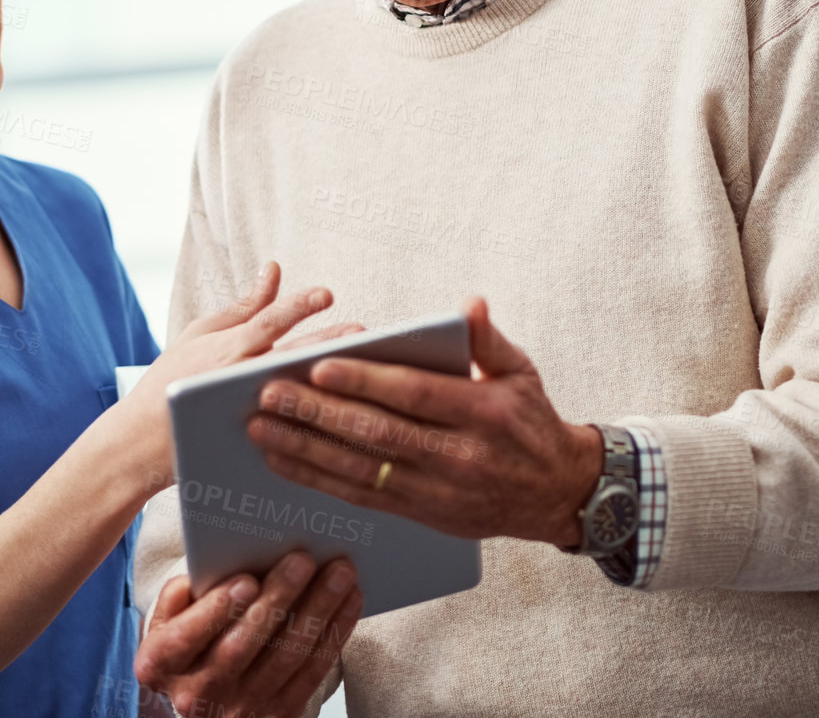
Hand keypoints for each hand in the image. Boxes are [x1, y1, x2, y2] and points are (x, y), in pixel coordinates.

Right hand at [122, 263, 353, 482]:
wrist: (140, 443)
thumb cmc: (170, 378)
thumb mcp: (201, 333)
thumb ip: (244, 305)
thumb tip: (274, 271)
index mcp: (229, 349)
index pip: (269, 322)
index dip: (298, 307)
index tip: (326, 294)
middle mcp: (243, 378)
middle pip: (294, 358)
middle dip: (331, 345)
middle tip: (364, 332)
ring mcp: (251, 411)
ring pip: (301, 394)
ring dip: (333, 380)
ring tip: (365, 366)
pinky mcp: (255, 440)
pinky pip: (292, 429)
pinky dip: (320, 419)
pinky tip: (348, 411)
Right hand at [135, 552, 361, 717]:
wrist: (207, 698)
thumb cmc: (190, 639)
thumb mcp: (166, 621)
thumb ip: (178, 597)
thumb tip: (208, 574)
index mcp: (160, 664)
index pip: (186, 637)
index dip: (217, 610)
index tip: (247, 579)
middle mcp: (196, 695)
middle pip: (242, 645)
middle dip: (277, 599)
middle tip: (303, 560)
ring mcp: (239, 711)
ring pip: (285, 657)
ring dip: (318, 611)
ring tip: (339, 572)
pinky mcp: (277, 716)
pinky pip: (312, 673)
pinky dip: (334, 634)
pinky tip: (350, 600)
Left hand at [246, 296, 601, 546]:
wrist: (558, 492)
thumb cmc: (530, 421)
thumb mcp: (520, 371)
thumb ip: (487, 338)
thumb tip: (468, 305)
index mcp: (483, 411)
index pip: (413, 393)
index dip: (364, 381)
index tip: (318, 365)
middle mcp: (459, 454)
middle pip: (377, 433)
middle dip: (318, 414)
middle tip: (269, 394)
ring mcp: (439, 490)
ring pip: (361, 470)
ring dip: (305, 451)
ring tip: (261, 429)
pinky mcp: (424, 514)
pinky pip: (364, 497)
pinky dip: (320, 481)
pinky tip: (285, 463)